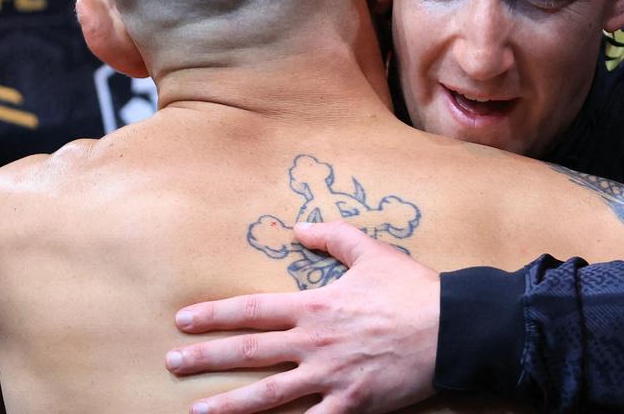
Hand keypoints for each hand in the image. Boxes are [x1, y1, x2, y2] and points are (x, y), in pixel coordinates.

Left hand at [167, 221, 439, 413]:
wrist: (453, 328)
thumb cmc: (412, 289)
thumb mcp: (372, 252)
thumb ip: (333, 237)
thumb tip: (300, 227)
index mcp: (315, 305)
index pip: (252, 309)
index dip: (214, 314)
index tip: (183, 320)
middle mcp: (314, 342)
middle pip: (249, 352)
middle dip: (205, 358)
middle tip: (171, 364)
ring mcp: (330, 377)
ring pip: (268, 395)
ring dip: (229, 404)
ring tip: (196, 411)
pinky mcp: (351, 404)